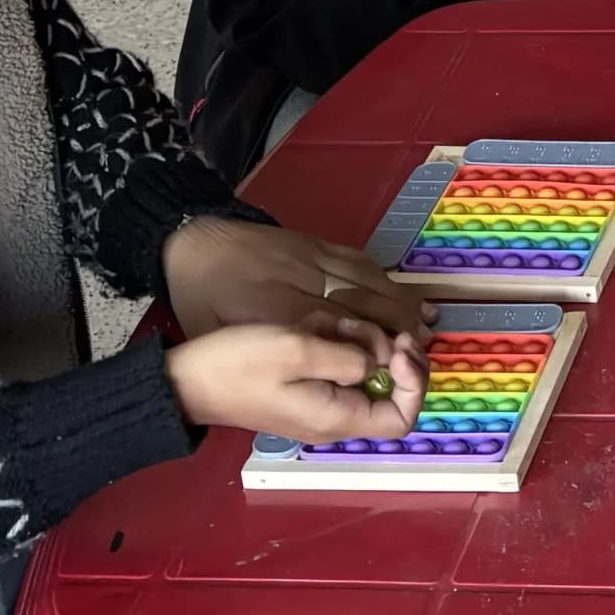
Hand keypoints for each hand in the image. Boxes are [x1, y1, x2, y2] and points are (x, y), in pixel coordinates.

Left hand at [162, 214, 425, 356]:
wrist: (189, 241)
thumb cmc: (200, 299)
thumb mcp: (218, 337)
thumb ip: (267, 356)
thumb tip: (317, 372)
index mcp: (278, 312)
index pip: (337, 333)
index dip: (368, 351)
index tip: (388, 365)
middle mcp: (304, 283)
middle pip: (363, 305)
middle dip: (397, 328)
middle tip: (420, 349)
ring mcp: (315, 258)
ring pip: (369, 282)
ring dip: (400, 304)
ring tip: (425, 325)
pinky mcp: (317, 243)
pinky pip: (360, 261)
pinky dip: (386, 279)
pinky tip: (401, 294)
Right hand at [166, 323, 424, 445]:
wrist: (186, 380)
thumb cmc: (239, 364)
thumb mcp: (297, 350)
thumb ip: (347, 357)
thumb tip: (380, 363)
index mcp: (337, 418)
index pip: (403, 417)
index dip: (414, 382)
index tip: (398, 346)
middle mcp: (334, 420)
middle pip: (389, 394)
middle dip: (390, 356)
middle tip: (376, 329)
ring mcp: (319, 406)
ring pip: (366, 378)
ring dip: (363, 346)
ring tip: (337, 325)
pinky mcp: (305, 390)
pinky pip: (340, 371)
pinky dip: (341, 347)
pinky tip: (320, 329)